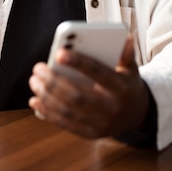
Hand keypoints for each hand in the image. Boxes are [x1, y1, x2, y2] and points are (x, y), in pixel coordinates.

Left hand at [28, 35, 150, 138]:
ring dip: (47, 97)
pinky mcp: (91, 134)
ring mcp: (101, 123)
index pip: (98, 73)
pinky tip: (35, 102)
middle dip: (54, 81)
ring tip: (35, 82)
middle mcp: (111, 107)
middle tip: (38, 68)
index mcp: (121, 87)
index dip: (79, 63)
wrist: (137, 113)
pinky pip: (66, 125)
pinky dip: (48, 114)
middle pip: (78, 95)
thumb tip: (125, 37)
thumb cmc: (127, 84)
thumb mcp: (131, 67)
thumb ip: (125, 52)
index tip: (59, 53)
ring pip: (69, 111)